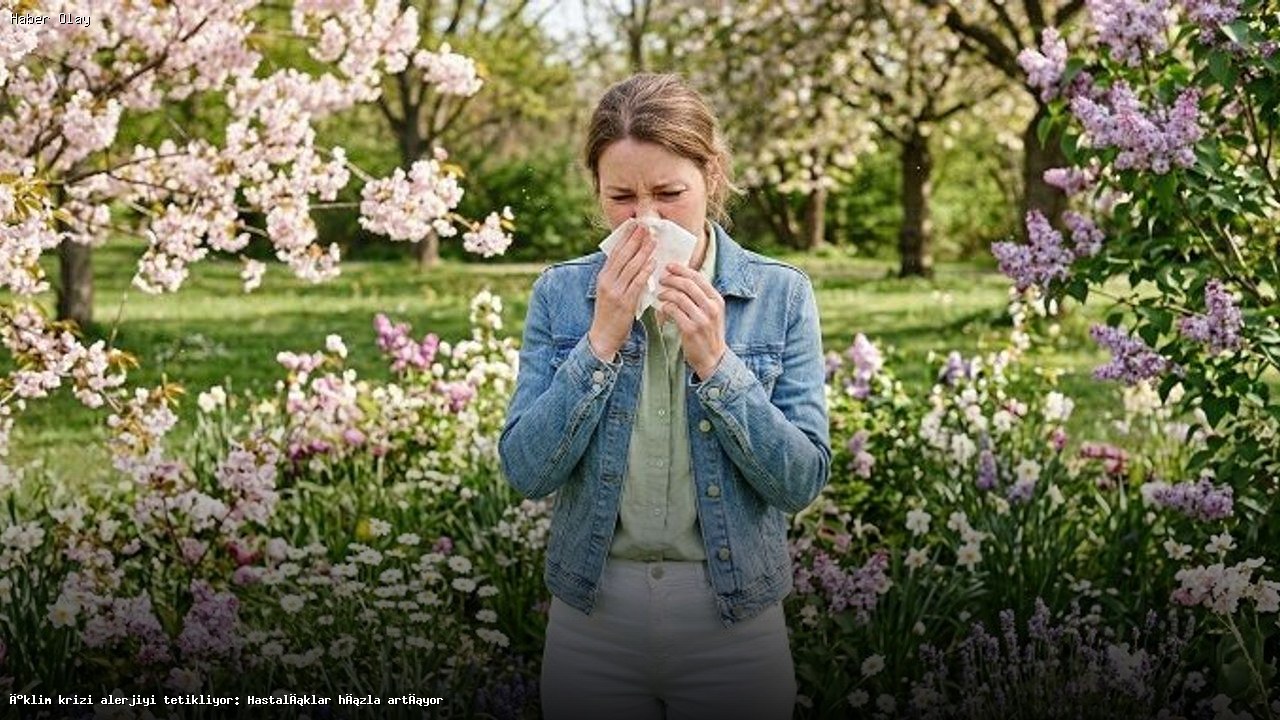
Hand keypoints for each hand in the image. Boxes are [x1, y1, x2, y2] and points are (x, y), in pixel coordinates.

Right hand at [588, 222, 655, 360]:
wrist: (603, 336)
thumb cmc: (610, 314)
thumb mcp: (610, 291)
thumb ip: (619, 277)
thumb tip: (634, 261)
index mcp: (603, 277)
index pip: (615, 252)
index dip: (625, 238)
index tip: (634, 225)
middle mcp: (607, 281)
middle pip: (623, 256)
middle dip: (635, 240)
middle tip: (646, 227)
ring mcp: (615, 291)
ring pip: (630, 267)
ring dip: (643, 252)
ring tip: (653, 240)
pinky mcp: (625, 302)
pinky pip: (636, 283)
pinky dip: (645, 271)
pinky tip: (653, 263)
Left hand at [657, 263, 726, 380]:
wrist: (713, 358)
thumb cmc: (708, 333)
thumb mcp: (711, 312)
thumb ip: (701, 296)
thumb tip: (682, 279)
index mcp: (717, 299)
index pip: (698, 277)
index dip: (682, 269)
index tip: (670, 266)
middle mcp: (711, 307)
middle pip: (688, 284)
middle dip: (672, 279)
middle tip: (661, 279)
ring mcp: (702, 318)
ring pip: (679, 297)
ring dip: (666, 293)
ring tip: (660, 294)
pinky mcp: (691, 329)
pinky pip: (674, 311)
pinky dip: (665, 307)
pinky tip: (662, 307)